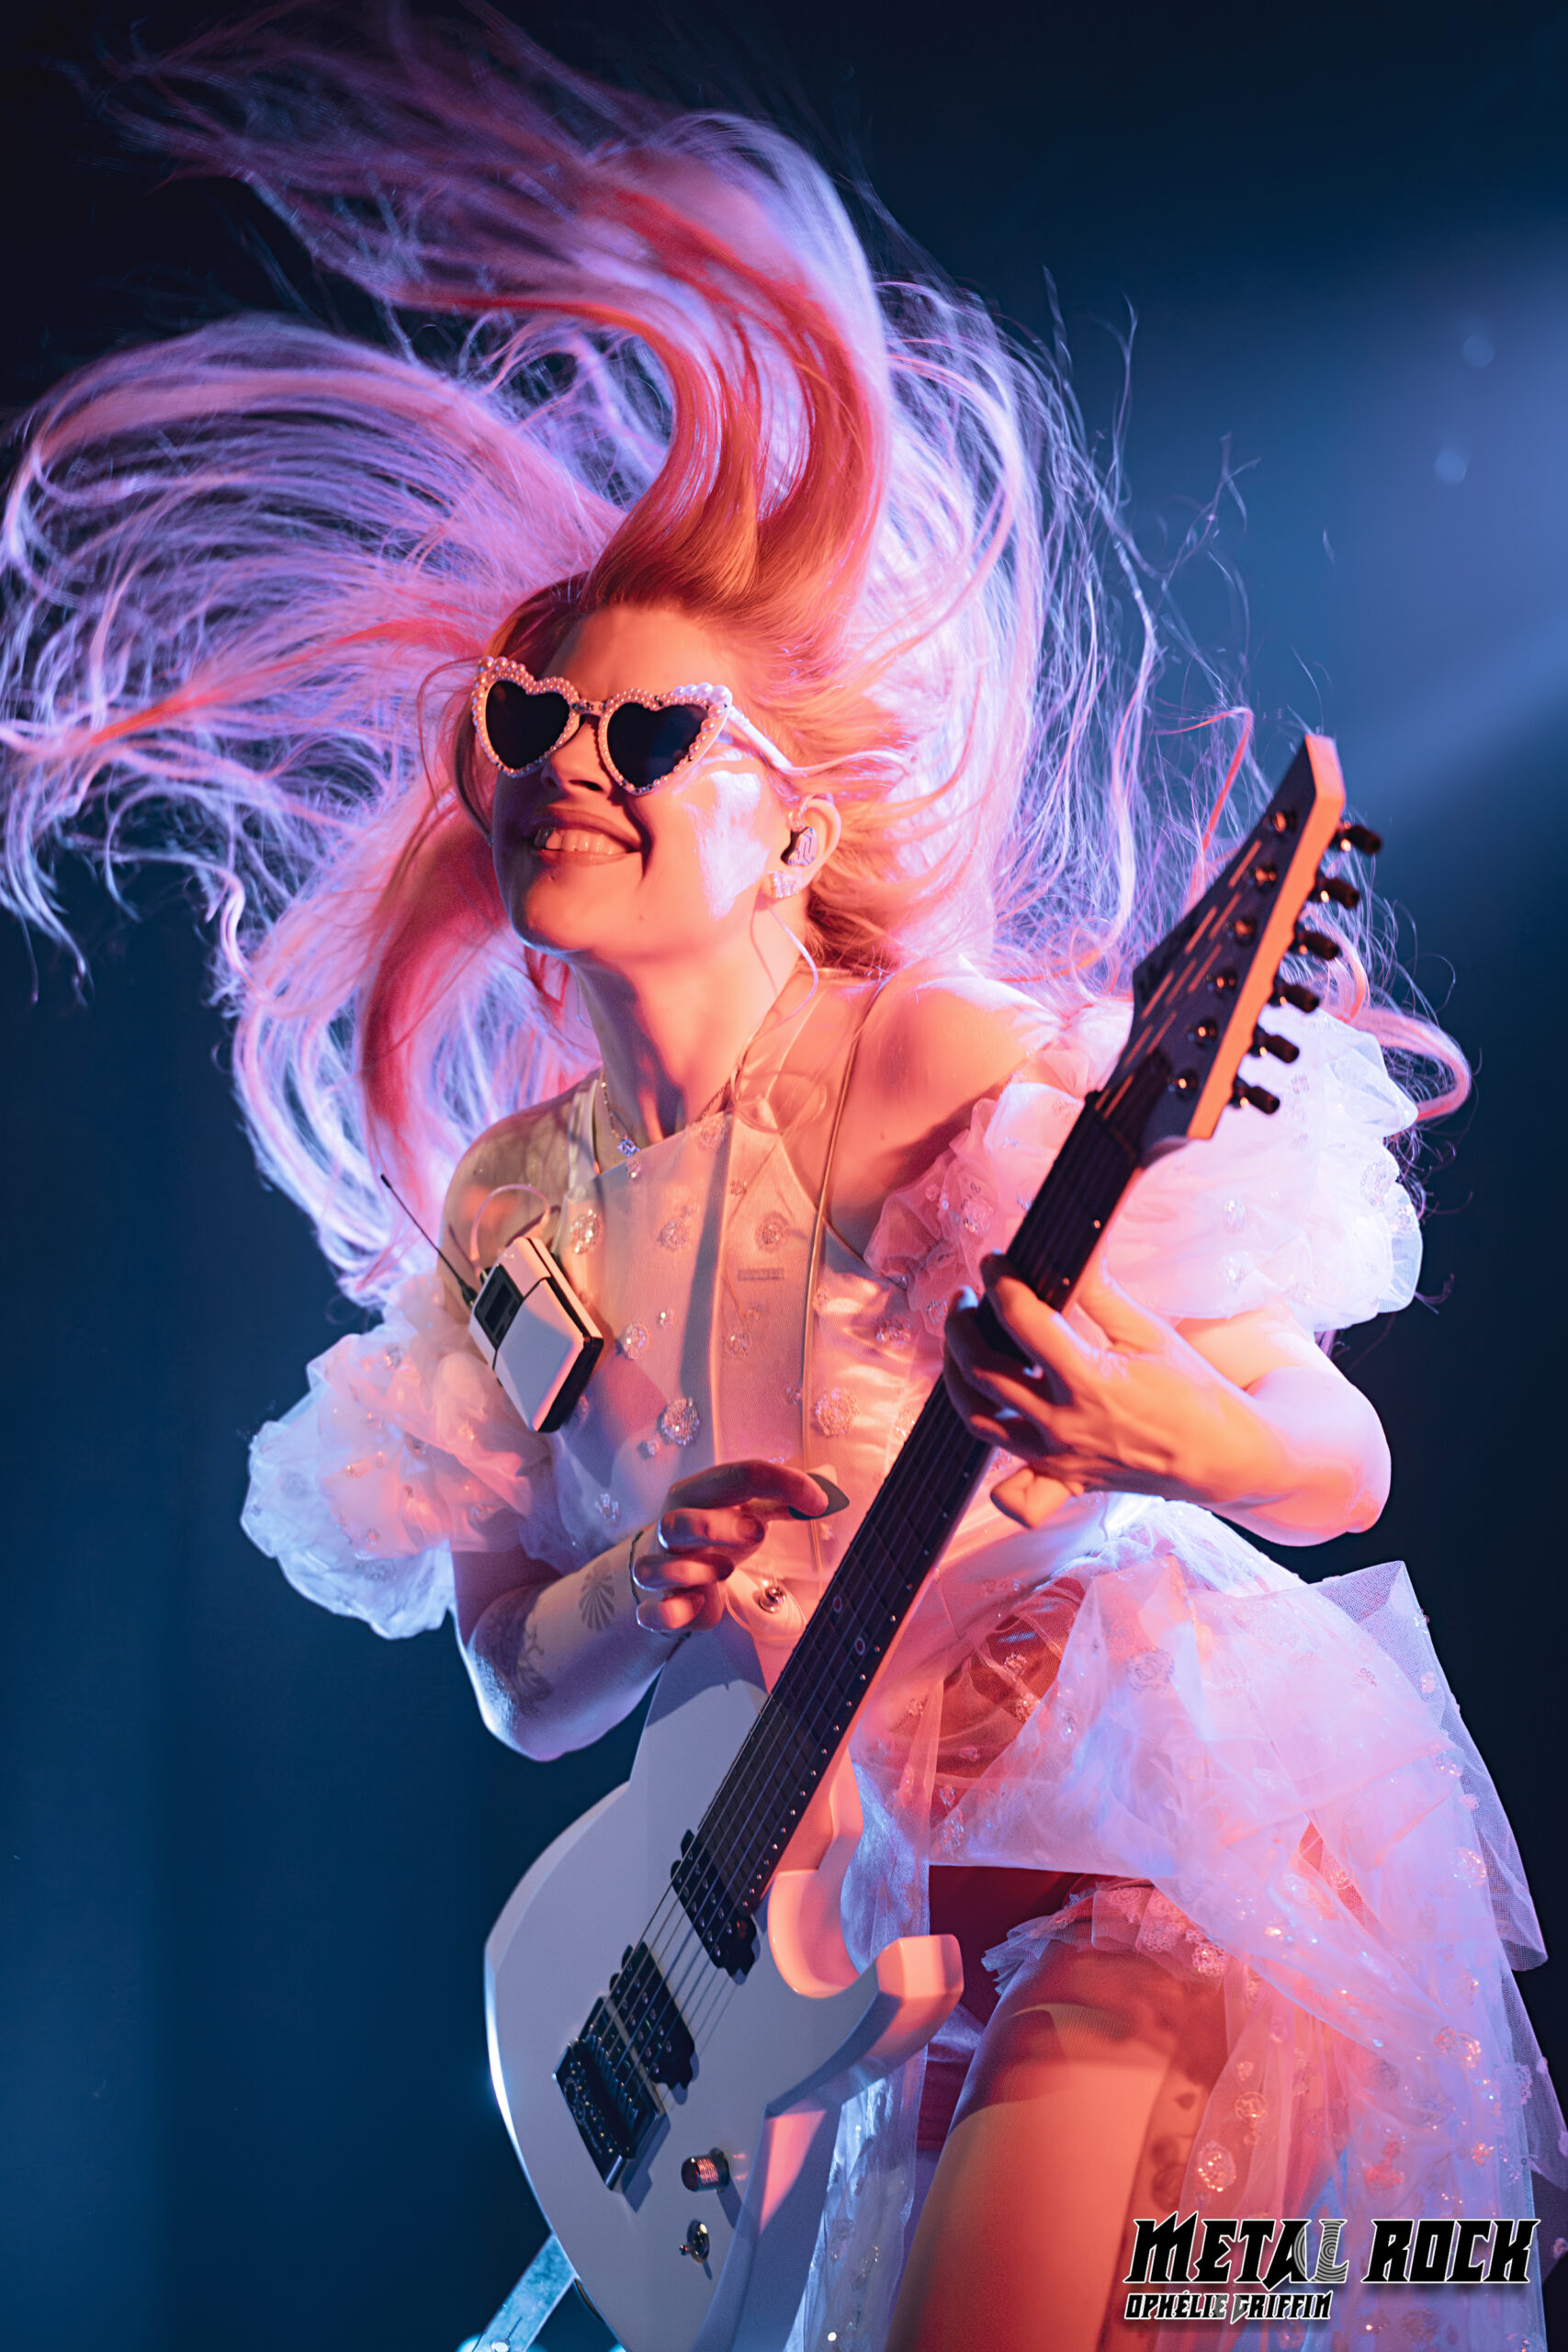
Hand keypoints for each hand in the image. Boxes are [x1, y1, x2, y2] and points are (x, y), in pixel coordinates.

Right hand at [631, 1459, 831, 1633]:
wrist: (671, 1572)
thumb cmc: (716, 1536)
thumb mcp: (748, 1511)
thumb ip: (783, 1500)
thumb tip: (829, 1494)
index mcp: (699, 1493)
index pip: (739, 1475)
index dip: (784, 1484)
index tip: (819, 1503)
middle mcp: (672, 1525)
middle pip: (681, 1521)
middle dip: (720, 1528)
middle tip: (757, 1533)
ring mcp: (659, 1565)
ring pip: (654, 1567)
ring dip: (695, 1571)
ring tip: (723, 1571)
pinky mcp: (657, 1604)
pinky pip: (653, 1613)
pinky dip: (674, 1613)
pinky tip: (698, 1605)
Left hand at [943, 1254, 1287, 1531]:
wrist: (1222, 1455)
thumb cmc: (1192, 1392)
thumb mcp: (1148, 1331)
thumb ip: (1101, 1290)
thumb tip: (1077, 1244)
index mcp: (1088, 1380)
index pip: (1023, 1322)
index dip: (1001, 1284)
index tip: (995, 1262)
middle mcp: (1063, 1425)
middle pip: (982, 1370)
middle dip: (963, 1325)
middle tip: (968, 1298)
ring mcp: (1058, 1459)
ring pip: (978, 1421)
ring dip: (957, 1377)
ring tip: (962, 1344)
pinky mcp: (1063, 1482)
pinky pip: (1013, 1494)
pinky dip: (992, 1467)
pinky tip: (991, 1424)